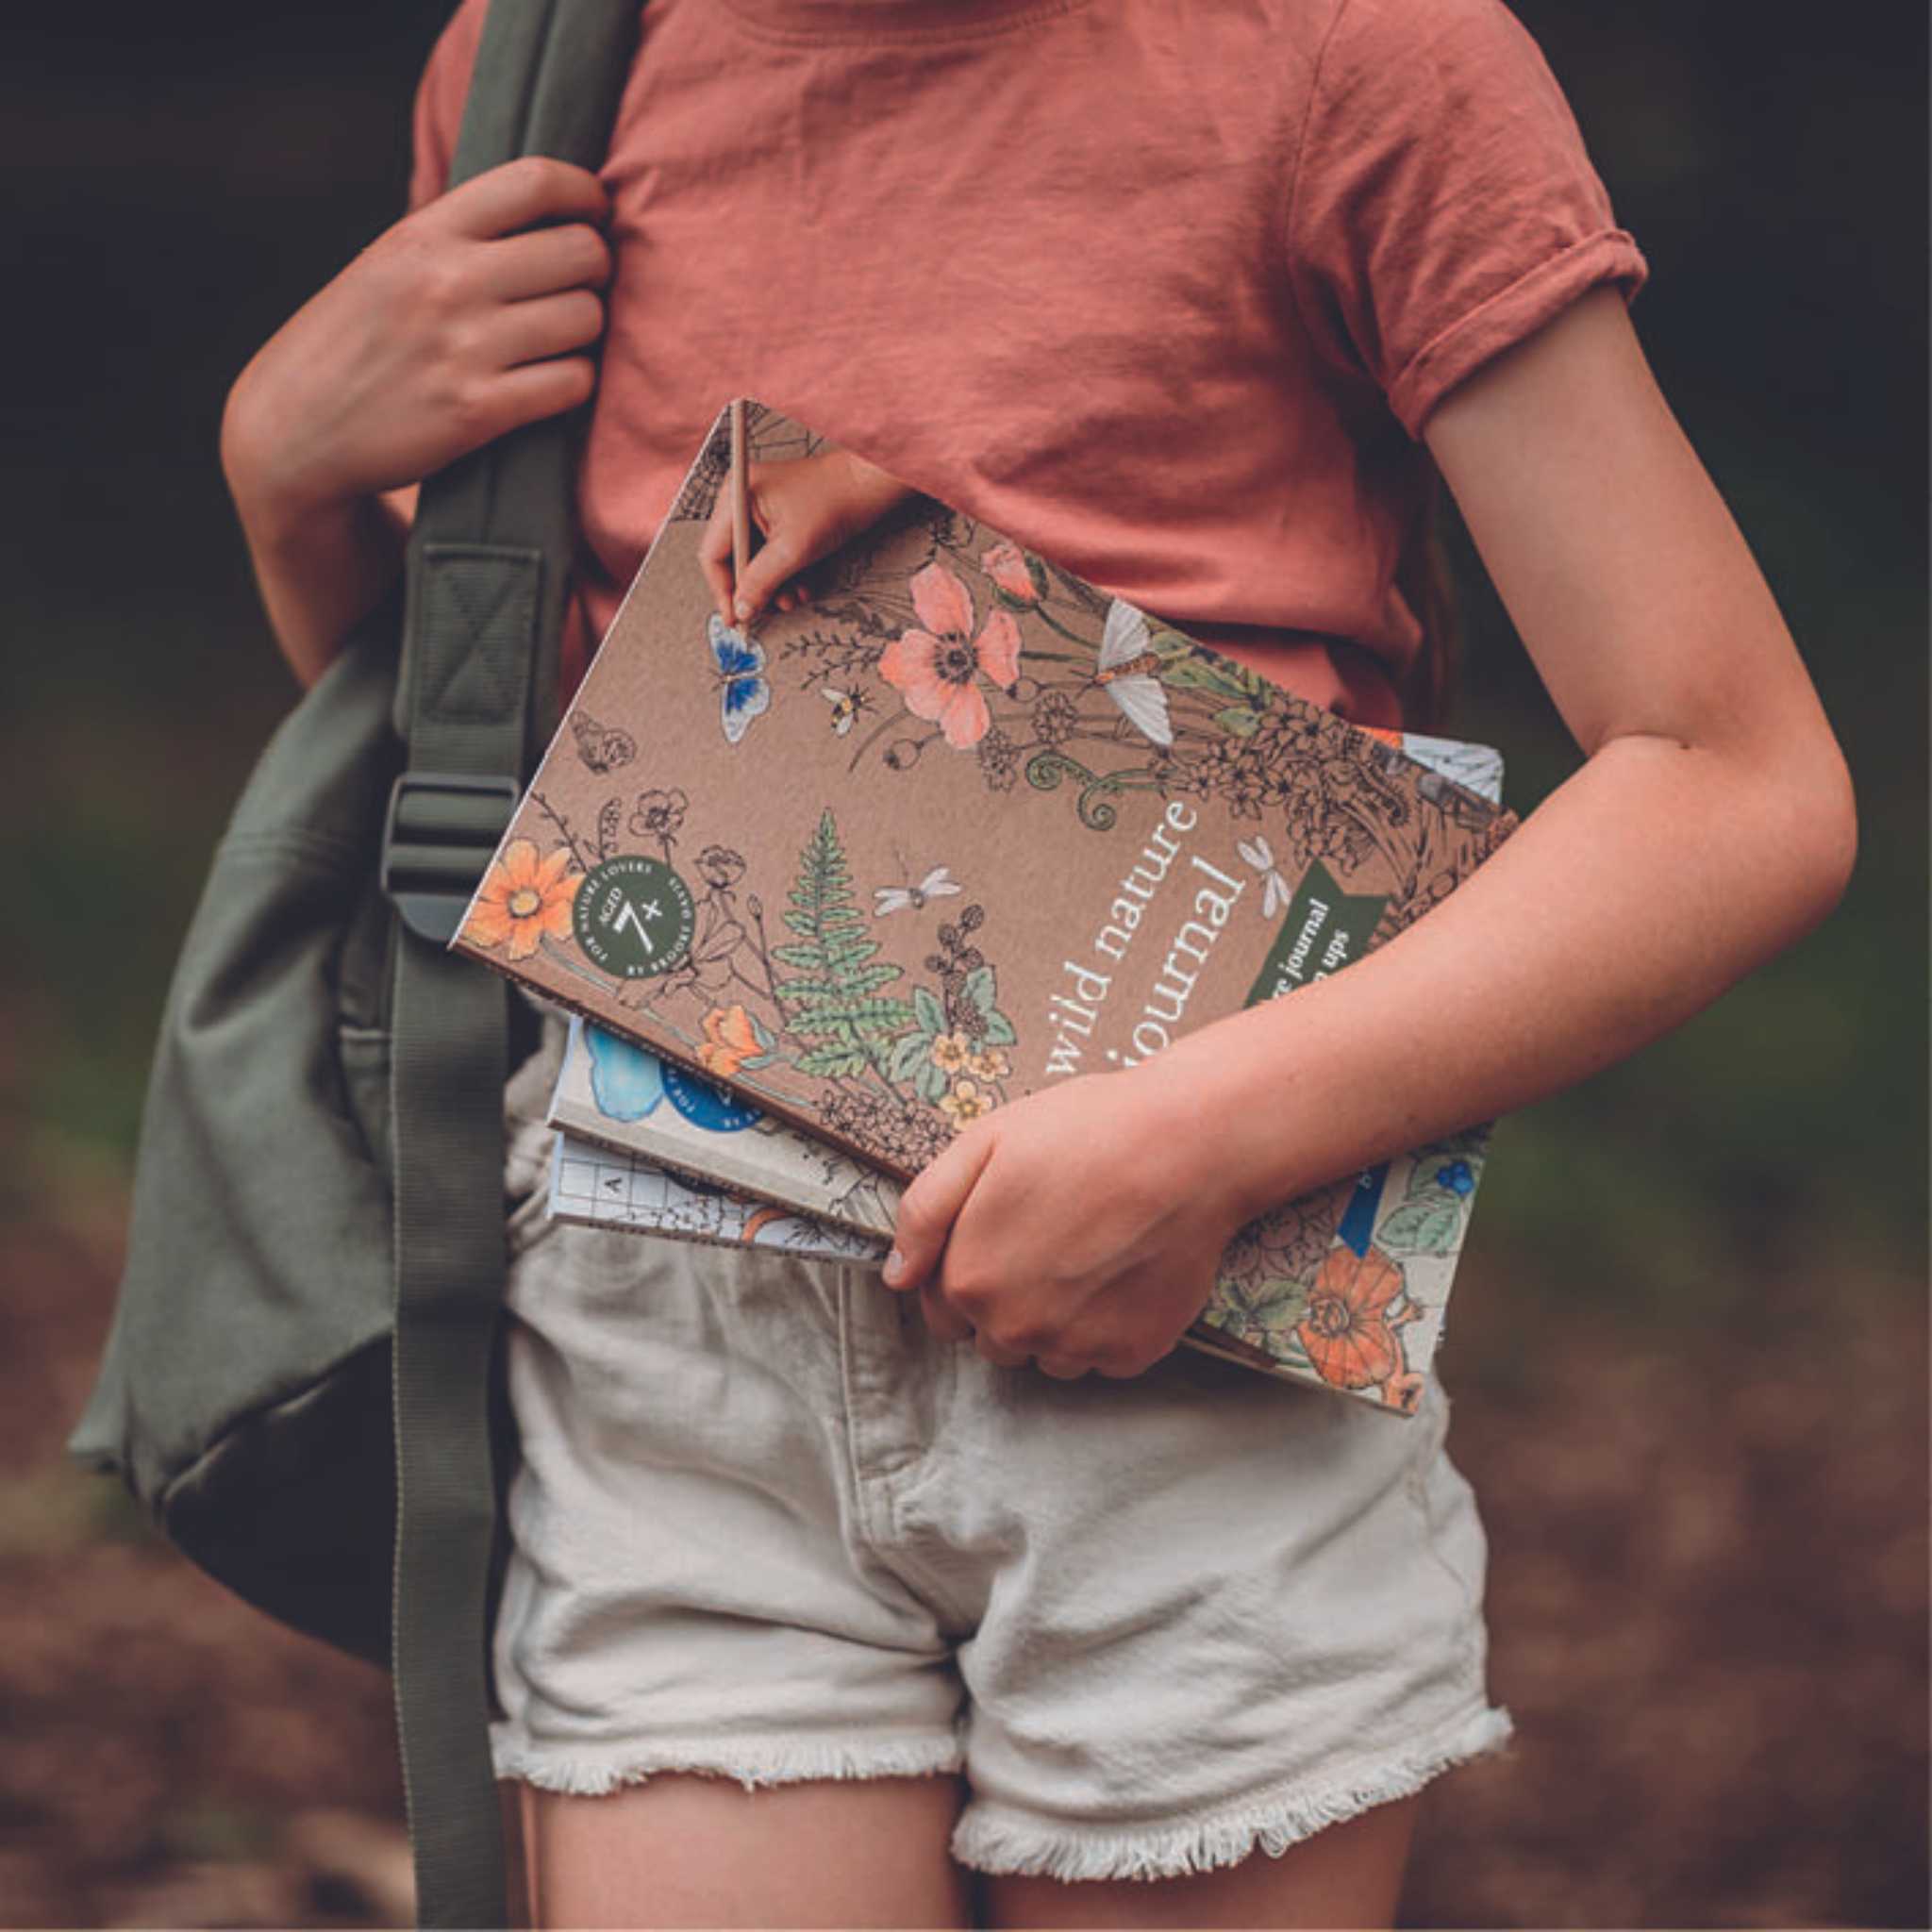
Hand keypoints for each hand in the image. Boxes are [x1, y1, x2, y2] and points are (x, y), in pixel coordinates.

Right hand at [220, 156, 610, 530]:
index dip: (587, 195)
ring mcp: (464, 346)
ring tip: (559, 341)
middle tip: (578, 290)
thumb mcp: (389, 262)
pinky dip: (574, 384)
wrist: (296, 427)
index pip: (536, 182)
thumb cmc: (355, 342)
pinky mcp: (478, 409)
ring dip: (587, 333)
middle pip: (581, 252)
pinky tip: (550, 384)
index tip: (593, 217)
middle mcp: (448, 280)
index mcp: (427, 232)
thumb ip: (457, 234)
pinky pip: (572, 383)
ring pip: (586, 319)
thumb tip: (545, 205)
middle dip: (595, 272)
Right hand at [698, 448, 914, 629]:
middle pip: (732, 560)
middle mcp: (742, 503)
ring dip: (772, 587)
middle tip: (767, 611)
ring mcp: (760, 512)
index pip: (713, 553)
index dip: (722, 589)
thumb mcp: (792, 549)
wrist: (868, 485)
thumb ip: (761, 582)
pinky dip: (783, 575)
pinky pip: (771, 556)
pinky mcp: (779, 522)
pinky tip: (800, 587)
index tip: (734, 617)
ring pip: (754, 562)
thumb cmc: (834, 501)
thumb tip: (741, 609)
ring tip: (791, 599)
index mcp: (735, 498)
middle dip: (753, 589)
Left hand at [880, 1063, 1251, 1377]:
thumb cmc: (1082, 1130)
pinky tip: (1122, 1275)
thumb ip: (924, 1214)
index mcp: (970, 1281)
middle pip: (993, 1339)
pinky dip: (1106, 1329)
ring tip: (1087, 1257)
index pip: (943, 1311)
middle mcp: (1018, 1329)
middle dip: (1007, 1301)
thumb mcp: (981, 1144)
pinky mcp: (1135, 1352)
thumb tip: (897, 1276)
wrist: (1186, 1143)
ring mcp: (1078, 1347)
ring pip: (1046, 1357)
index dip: (965, 1272)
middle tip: (1048, 1241)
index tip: (999, 1237)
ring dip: (1054, 1323)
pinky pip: (1102, 1359)